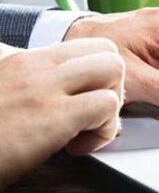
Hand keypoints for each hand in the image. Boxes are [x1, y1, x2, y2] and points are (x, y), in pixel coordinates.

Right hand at [0, 39, 123, 189]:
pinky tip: (76, 146)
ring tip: (87, 125)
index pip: (78, 46)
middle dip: (111, 81)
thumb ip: (7, 68)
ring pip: (114, 67)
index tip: (80, 97)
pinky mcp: (53, 116)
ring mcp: (44, 87)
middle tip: (92, 110)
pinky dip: (104, 129)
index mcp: (17, 58)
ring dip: (112, 101)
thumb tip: (10, 58)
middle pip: (105, 48)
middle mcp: (32, 65)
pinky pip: (107, 106)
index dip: (89, 73)